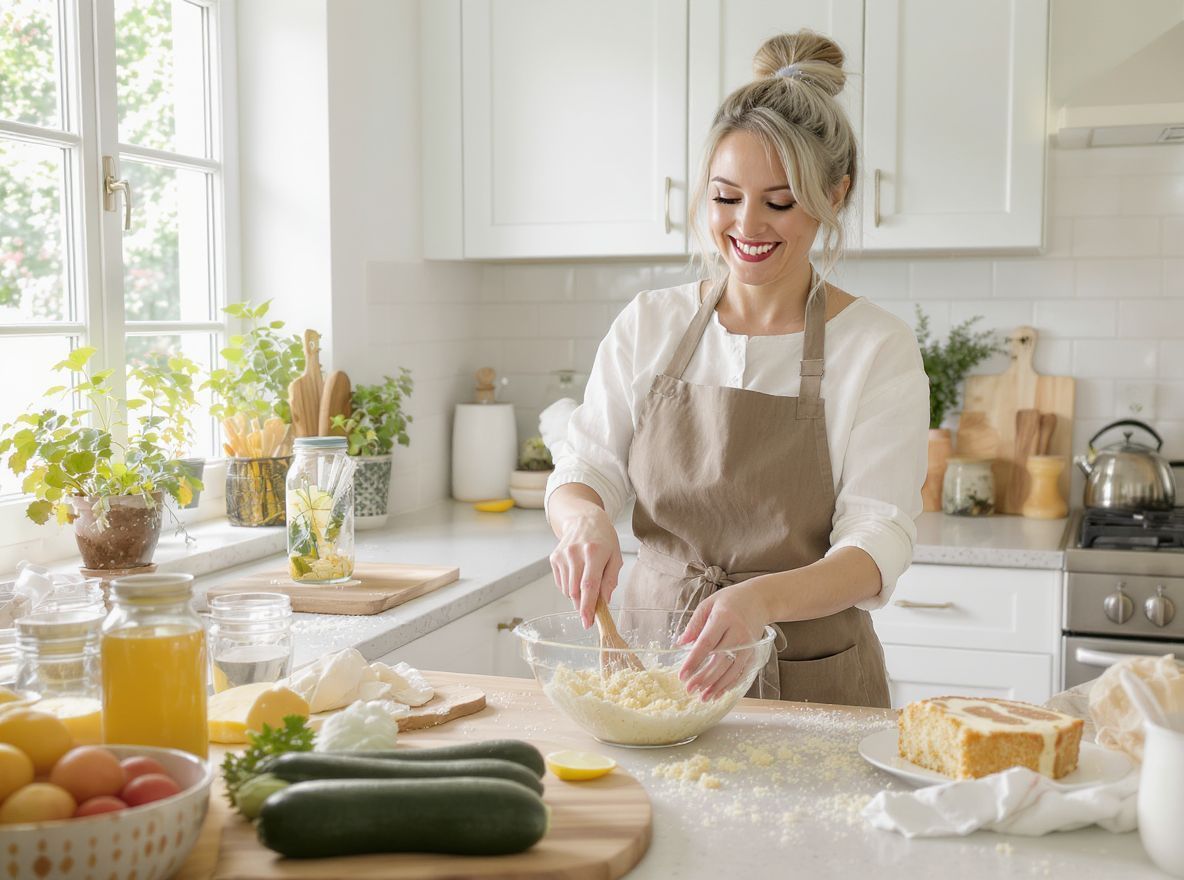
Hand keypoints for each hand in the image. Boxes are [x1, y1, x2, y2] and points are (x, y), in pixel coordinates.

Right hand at [549, 511, 623, 628]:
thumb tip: (604, 601)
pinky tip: (577, 577)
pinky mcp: (554, 558)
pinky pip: (560, 584)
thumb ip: (610, 580)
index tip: (588, 622)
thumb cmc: (604, 539)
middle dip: (583, 606)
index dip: (588, 606)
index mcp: (594, 553)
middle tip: (590, 612)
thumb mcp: (615, 557)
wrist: (584, 519)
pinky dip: (569, 588)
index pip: (589, 585)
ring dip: (576, 597)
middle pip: (575, 591)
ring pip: (567, 590)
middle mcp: (575, 553)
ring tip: (586, 585)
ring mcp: (562, 556)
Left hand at [676, 580, 769, 700]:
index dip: (694, 661)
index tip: (682, 675)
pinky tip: (719, 692)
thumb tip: (680, 644)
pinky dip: (731, 684)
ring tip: (703, 697)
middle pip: (719, 659)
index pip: (707, 643)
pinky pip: (742, 671)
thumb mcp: (708, 604)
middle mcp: (738, 632)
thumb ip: (694, 624)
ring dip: (717, 685)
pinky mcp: (754, 652)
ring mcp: (748, 644)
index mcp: (724, 617)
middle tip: (689, 689)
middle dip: (703, 677)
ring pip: (731, 669)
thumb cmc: (730, 600)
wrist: (760, 600)